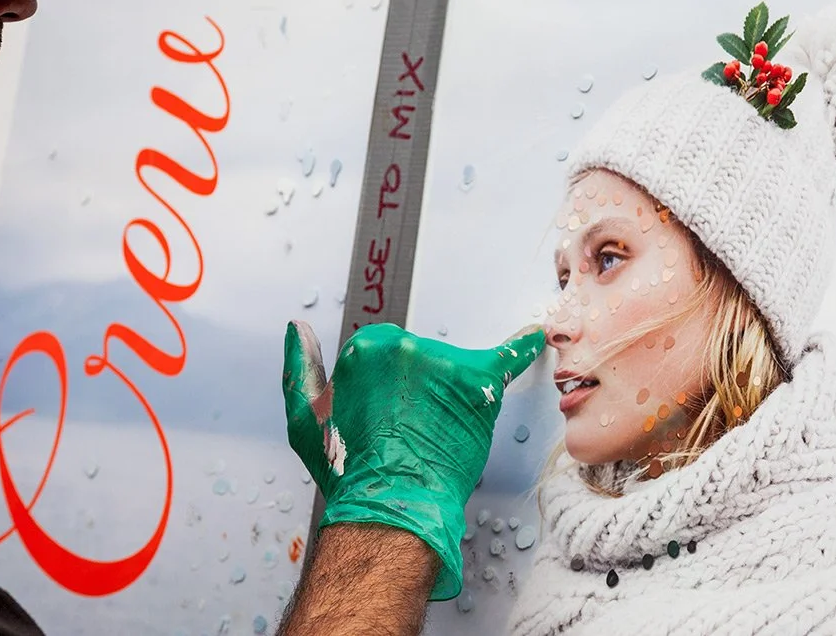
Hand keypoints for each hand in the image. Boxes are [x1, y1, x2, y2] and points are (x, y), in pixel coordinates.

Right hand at [282, 321, 544, 600]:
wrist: (390, 505)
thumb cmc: (350, 471)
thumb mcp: (303, 420)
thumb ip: (299, 366)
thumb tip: (299, 328)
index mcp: (363, 349)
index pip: (385, 357)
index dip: (386, 393)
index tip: (384, 419)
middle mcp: (403, 346)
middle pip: (420, 360)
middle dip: (417, 392)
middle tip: (408, 431)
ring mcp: (442, 362)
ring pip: (452, 373)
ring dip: (448, 399)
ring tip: (434, 435)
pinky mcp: (477, 382)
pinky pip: (506, 357)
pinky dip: (522, 348)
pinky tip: (536, 337)